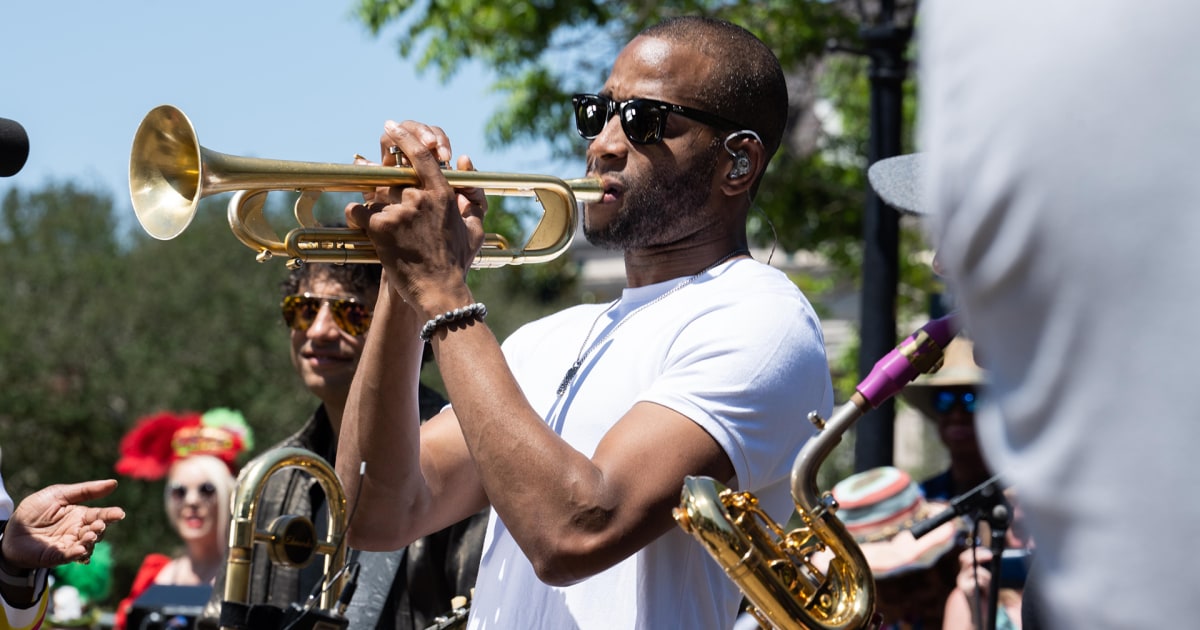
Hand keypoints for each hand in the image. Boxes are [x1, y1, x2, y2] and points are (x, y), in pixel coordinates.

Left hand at [1, 479, 124, 569]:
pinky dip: (77, 554)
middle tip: (98, 525)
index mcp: (81, 515)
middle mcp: (79, 531)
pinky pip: (71, 556)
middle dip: (100, 529)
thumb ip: (85, 491)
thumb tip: (114, 483)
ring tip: (88, 536)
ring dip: (90, 542)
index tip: (119, 514)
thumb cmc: (34, 511)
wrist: (11, 530)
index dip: (111, 515)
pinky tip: (80, 550)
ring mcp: (69, 545)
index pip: (101, 515)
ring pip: (88, 545)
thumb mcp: (58, 494)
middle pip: (97, 532)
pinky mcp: (57, 557)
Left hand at [346, 120, 486, 312]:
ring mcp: (399, 210)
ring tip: (383, 225)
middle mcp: (419, 197)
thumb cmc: (457, 262)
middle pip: (392, 177)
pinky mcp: (380, 227)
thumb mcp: (474, 226)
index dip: (404, 137)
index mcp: (443, 193)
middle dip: (385, 185)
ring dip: (373, 205)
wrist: (439, 292)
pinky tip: (363, 228)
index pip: (421, 154)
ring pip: (373, 194)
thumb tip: (464, 158)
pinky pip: (356, 212)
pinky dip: (355, 218)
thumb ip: (472, 192)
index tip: (391, 126)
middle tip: (381, 191)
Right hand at [955, 546, 993, 603]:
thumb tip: (991, 556)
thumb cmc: (985, 595)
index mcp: (964, 572)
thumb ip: (984, 569)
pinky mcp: (966, 590)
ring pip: (975, 570)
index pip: (965, 556)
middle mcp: (961, 576)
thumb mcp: (985, 579)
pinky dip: (984, 584)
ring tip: (988, 586)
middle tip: (990, 556)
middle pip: (965, 559)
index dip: (975, 551)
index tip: (987, 551)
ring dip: (986, 575)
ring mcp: (962, 583)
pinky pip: (977, 580)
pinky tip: (985, 591)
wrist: (981, 613)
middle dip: (979, 555)